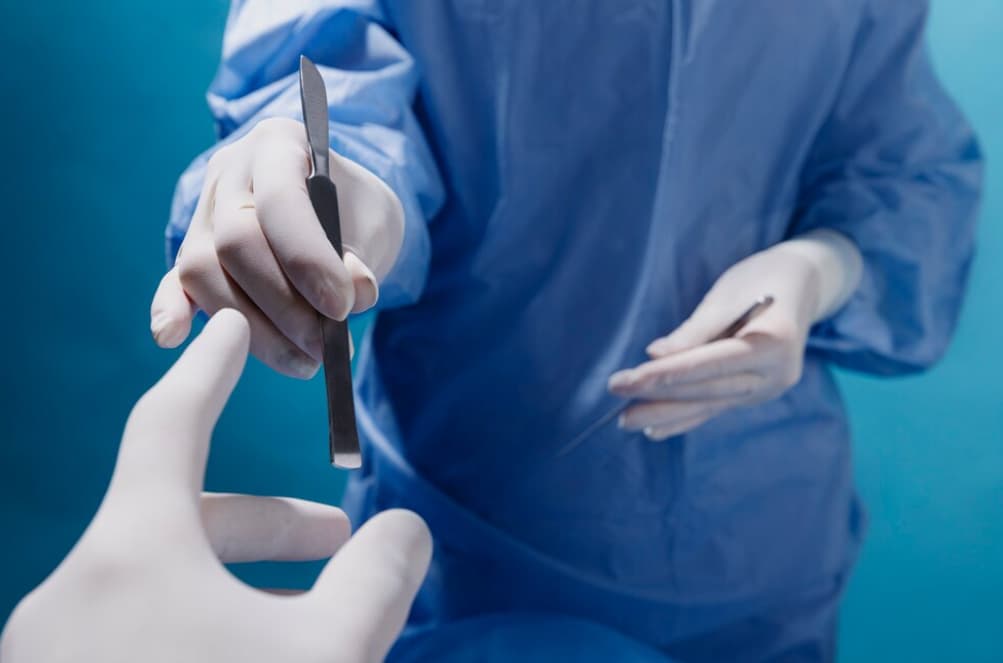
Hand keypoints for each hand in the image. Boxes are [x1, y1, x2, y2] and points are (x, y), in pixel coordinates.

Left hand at [1, 310, 430, 662]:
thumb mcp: (327, 655)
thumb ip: (377, 578)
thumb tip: (406, 527)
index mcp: (129, 553)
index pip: (170, 424)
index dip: (209, 370)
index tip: (230, 329)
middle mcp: (74, 593)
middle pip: (178, 514)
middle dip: (268, 521)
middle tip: (338, 540)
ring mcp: (53, 654)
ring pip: (156, 584)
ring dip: (237, 583)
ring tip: (306, 619)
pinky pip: (134, 634)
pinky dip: (197, 628)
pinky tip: (250, 660)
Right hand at [150, 117, 404, 378]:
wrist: (342, 210)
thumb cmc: (358, 212)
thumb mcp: (376, 224)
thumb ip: (363, 258)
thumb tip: (354, 294)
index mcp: (280, 144)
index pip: (280, 201)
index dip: (307, 260)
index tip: (340, 307)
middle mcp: (232, 171)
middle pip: (235, 241)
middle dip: (283, 306)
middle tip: (324, 347)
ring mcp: (205, 210)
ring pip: (203, 270)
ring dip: (252, 328)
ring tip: (303, 361)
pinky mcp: (191, 249)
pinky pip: (175, 280)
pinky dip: (173, 309)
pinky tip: (173, 337)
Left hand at [609, 231, 861, 440]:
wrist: (804, 284)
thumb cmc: (764, 277)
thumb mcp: (729, 293)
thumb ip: (695, 330)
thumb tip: (656, 355)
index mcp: (774, 342)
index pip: (709, 364)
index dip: (666, 375)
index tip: (628, 381)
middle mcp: (776, 374)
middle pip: (708, 390)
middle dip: (659, 397)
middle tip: (616, 400)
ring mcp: (767, 388)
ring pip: (709, 404)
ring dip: (666, 414)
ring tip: (626, 422)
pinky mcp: (756, 392)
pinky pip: (716, 408)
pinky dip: (686, 419)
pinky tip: (656, 430)